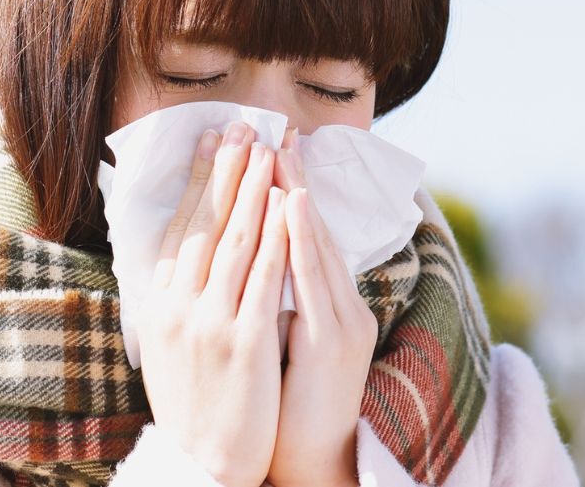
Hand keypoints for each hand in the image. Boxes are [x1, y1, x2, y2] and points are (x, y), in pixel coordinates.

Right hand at [136, 121, 289, 486]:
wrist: (200, 463)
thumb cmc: (189, 406)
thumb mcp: (164, 347)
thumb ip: (171, 301)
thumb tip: (174, 259)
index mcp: (160, 305)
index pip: (181, 229)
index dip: (197, 183)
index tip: (209, 142)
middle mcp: (179, 307)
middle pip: (207, 225)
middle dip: (226, 171)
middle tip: (240, 125)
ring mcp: (210, 324)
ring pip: (236, 243)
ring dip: (253, 190)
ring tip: (266, 149)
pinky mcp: (244, 344)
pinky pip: (265, 280)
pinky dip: (278, 238)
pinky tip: (288, 206)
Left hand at [265, 127, 378, 486]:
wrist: (310, 458)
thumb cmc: (286, 400)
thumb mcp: (278, 337)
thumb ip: (272, 297)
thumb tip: (244, 259)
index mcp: (324, 304)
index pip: (302, 236)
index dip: (285, 191)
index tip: (265, 150)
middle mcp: (339, 304)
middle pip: (313, 231)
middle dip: (293, 179)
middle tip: (277, 130)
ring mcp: (340, 321)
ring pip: (316, 246)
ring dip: (298, 194)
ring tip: (282, 151)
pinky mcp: (333, 343)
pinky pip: (314, 282)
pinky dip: (302, 240)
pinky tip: (292, 206)